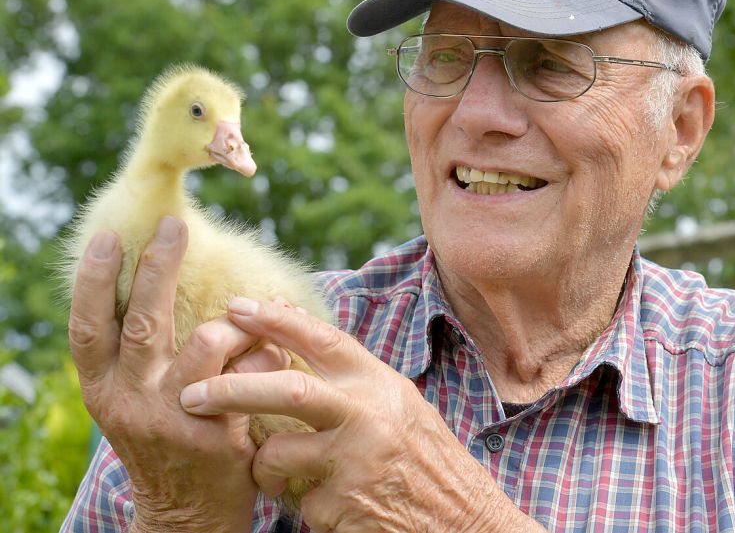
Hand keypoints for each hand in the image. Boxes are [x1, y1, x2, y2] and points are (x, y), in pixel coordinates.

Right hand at [68, 217, 282, 531]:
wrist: (186, 516)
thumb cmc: (169, 443)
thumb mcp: (137, 404)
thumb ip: (141, 358)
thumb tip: (156, 286)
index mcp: (104, 390)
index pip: (88, 327)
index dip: (94, 280)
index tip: (109, 237)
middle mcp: (130, 401)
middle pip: (143, 320)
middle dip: (159, 267)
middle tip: (176, 226)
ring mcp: (171, 418)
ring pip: (207, 339)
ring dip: (238, 325)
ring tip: (254, 330)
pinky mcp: (213, 434)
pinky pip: (251, 370)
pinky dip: (269, 354)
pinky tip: (277, 360)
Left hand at [179, 297, 545, 532]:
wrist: (462, 521)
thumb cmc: (424, 460)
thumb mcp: (397, 406)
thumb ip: (350, 379)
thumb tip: (294, 338)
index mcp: (381, 385)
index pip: (323, 341)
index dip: (276, 320)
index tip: (235, 306)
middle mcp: (369, 417)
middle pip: (288, 389)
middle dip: (232, 389)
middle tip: (190, 394)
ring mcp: (355, 463)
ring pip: (276, 455)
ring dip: (262, 468)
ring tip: (277, 477)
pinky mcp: (342, 505)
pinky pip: (294, 500)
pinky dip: (297, 503)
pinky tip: (328, 506)